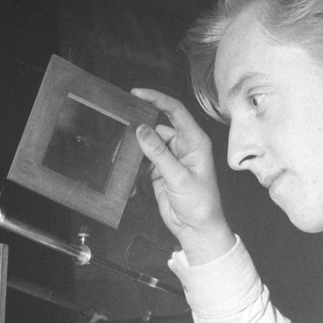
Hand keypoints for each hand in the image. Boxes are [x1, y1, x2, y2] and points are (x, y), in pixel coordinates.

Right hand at [131, 89, 234, 264]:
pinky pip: (145, 158)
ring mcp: (172, 158)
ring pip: (149, 142)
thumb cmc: (200, 204)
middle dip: (141, 125)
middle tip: (122, 124)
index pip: (175, 111)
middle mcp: (184, 146)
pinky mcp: (161, 171)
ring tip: (121, 149)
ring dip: (136, 145)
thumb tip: (142, 130)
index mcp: (195, 141)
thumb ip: (159, 152)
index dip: (157, 99)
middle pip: (159, 125)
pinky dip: (135, 160)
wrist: (197, 229)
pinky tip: (127, 165)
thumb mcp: (179, 176)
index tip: (138, 93)